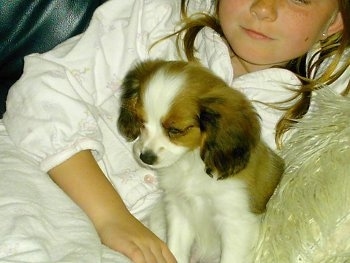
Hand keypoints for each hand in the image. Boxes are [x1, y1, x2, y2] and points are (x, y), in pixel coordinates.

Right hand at [49, 150, 175, 262]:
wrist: (112, 214)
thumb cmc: (127, 229)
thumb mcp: (144, 240)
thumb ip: (152, 253)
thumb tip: (157, 260)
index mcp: (158, 244)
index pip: (170, 261)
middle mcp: (152, 244)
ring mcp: (141, 243)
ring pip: (152, 262)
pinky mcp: (130, 245)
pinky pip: (139, 258)